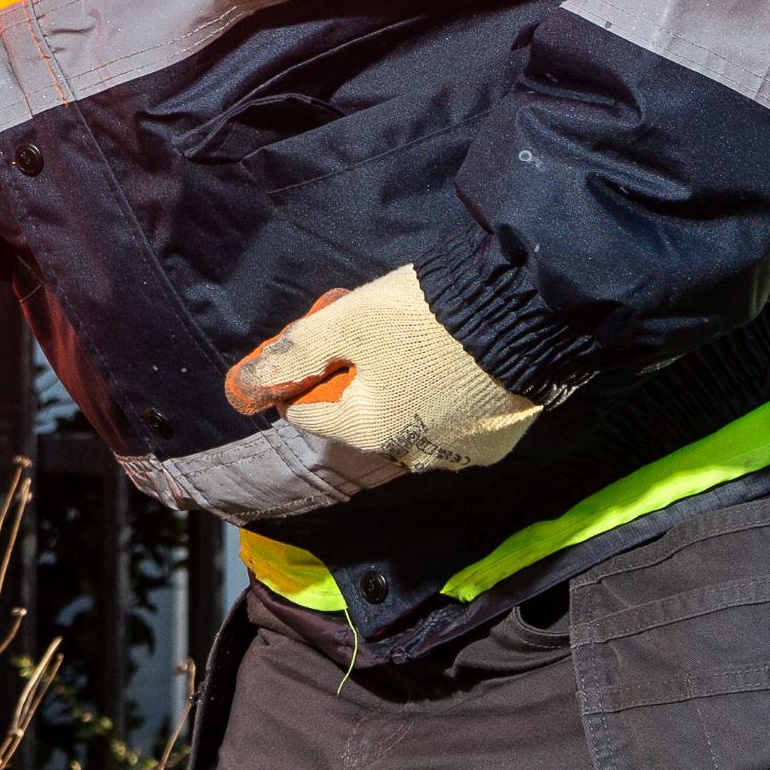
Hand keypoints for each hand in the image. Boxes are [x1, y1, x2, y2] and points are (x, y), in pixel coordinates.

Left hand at [223, 262, 541, 474]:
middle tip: (374, 334)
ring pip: (405, 423)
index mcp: (365, 430)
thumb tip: (245, 385)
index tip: (326, 340)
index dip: (305, 374)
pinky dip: (444, 401)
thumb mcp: (346, 323)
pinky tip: (455, 365)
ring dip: (400, 392)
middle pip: (357, 418)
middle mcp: (408, 455)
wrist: (524, 313)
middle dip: (354, 380)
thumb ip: (294, 355)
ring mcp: (455, 454)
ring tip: (419, 345)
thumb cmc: (424, 316)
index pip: (304, 412)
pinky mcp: (495, 444)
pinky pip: (451, 425)